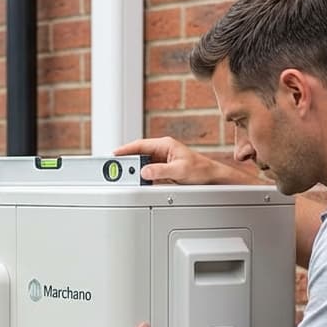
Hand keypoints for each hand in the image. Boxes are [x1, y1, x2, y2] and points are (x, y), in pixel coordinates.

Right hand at [114, 136, 258, 186]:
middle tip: (114, 169)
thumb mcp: (180, 170)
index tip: (114, 154)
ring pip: (141, 164)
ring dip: (133, 170)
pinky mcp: (163, 170)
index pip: (140, 145)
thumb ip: (161, 171)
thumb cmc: (201, 170)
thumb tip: (144, 171)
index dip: (126, 149)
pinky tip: (136, 181)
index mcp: (165, 145)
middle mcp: (162, 151)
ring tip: (123, 177)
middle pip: (138, 154)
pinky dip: (140, 176)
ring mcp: (162, 160)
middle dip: (126, 161)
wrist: (211, 178)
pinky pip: (147, 172)